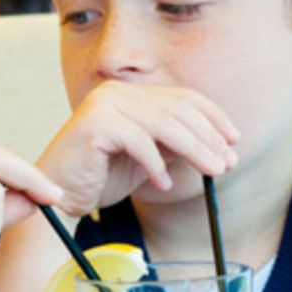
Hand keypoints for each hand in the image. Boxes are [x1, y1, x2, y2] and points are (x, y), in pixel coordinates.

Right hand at [37, 81, 238, 214]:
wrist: (57, 199)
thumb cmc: (101, 179)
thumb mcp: (149, 159)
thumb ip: (175, 147)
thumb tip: (221, 149)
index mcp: (129, 93)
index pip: (182, 97)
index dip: (212, 117)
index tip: (234, 141)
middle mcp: (116, 91)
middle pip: (177, 109)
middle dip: (209, 137)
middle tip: (228, 163)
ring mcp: (103, 104)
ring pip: (164, 124)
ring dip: (194, 150)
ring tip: (211, 172)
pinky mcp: (93, 124)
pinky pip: (138, 142)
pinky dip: (156, 165)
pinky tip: (162, 185)